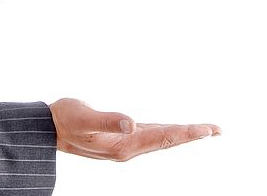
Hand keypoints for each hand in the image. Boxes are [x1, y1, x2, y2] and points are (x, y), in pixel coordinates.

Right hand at [49, 98, 220, 161]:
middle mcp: (128, 147)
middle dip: (192, 135)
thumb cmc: (65, 119)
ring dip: (182, 134)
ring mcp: (125, 144)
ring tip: (203, 130)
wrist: (48, 129)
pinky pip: (151, 135)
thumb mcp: (84, 117)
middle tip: (217, 129)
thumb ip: (107, 120)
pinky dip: (166, 132)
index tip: (207, 129)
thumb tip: (131, 122)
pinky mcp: (121, 138)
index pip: (161, 138)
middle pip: (167, 140)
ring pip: (161, 139)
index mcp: (123, 145)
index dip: (184, 133)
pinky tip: (170, 129)